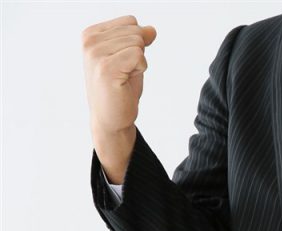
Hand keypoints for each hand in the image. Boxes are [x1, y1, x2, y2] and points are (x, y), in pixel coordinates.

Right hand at [82, 15, 156, 181]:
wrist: (111, 117)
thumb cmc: (121, 88)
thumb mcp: (130, 57)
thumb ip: (139, 39)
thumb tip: (152, 29)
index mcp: (91, 34)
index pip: (131, 22)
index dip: (136, 43)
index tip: (123, 62)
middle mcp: (90, 41)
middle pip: (136, 31)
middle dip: (139, 54)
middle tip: (124, 73)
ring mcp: (95, 54)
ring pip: (138, 43)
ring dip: (139, 64)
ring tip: (123, 78)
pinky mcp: (106, 68)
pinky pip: (139, 56)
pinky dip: (139, 70)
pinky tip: (125, 82)